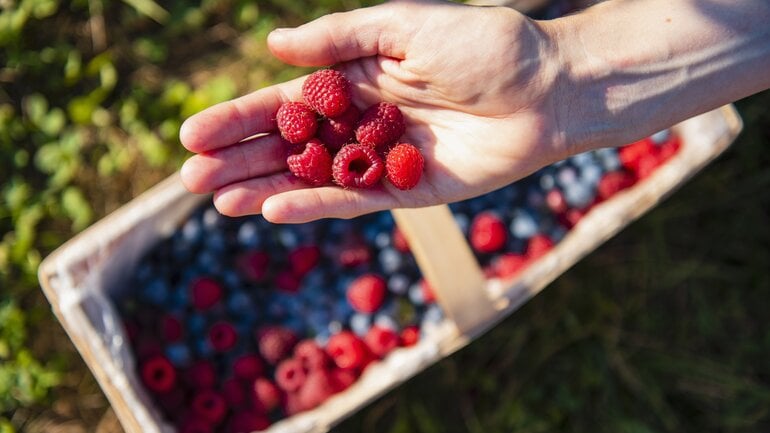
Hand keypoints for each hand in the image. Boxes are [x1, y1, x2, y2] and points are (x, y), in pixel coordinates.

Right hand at [179, 0, 566, 222]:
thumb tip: (273, 46)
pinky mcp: (408, 190)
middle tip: (192, 176)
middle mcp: (361, 122)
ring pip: (313, 178)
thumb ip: (338, 38)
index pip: (284, 103)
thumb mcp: (403, 26)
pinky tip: (274, 208)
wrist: (549, 88)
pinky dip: (316, 204)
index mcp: (355, 80)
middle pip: (288, 146)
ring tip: (218, 201)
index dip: (239, 119)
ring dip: (265, 188)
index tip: (193, 134)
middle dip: (241, 160)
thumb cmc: (483, 45)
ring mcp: (381, 159)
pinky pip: (355, 199)